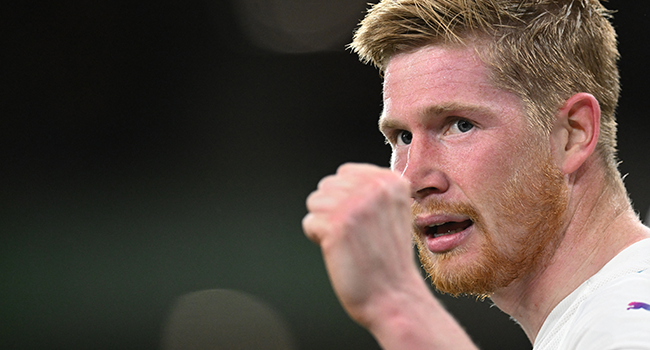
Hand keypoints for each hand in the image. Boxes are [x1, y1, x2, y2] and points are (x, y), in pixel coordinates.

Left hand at [302, 163, 420, 325]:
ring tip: (347, 242)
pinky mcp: (337, 225)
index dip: (345, 198)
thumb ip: (369, 190)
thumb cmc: (388, 259)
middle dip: (333, 210)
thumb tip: (338, 179)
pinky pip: (309, 222)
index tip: (363, 221)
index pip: (345, 172)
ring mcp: (356, 205)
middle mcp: (375, 188)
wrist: (394, 297)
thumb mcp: (391, 212)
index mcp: (392, 181)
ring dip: (324, 224)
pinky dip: (318, 239)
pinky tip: (339, 251)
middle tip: (355, 235)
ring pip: (315, 202)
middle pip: (327, 185)